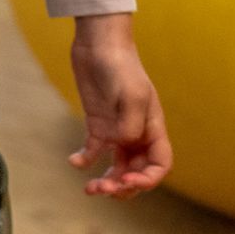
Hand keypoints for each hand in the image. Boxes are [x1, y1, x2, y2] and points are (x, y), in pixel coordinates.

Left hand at [68, 14, 172, 198]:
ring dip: (106, 181)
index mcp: (153, 128)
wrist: (98, 43)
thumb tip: (120, 146)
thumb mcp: (132, 95)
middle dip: (123, 186)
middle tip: (103, 189)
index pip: (160, 165)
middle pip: (137, 171)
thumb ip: (130, 125)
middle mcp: (137, 133)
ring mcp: (116, 129)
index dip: (148, 179)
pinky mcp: (97, 123)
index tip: (128, 181)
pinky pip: (94, 149)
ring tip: (90, 189)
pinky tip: (74, 162)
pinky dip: (85, 160)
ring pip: (116, 166)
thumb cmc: (121, 66)